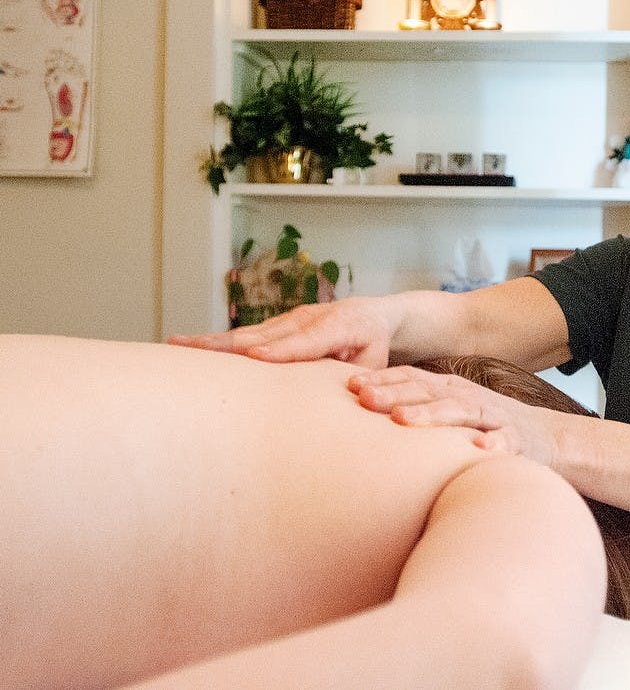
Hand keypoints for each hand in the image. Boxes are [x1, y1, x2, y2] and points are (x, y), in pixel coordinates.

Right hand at [168, 298, 393, 367]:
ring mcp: (287, 320)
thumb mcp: (376, 361)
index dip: (281, 349)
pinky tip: (189, 350)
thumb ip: (362, 374)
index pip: (306, 340)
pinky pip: (245, 336)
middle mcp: (306, 318)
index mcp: (337, 326)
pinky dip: (218, 344)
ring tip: (176, 345)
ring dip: (212, 341)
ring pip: (247, 333)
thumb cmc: (374, 346)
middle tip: (192, 348)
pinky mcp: (276, 327)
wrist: (371, 316)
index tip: (254, 356)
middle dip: (228, 343)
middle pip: (263, 333)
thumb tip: (352, 391)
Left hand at [348, 366, 560, 465]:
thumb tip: (363, 409)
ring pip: (461, 412)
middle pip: (428, 392)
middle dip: (395, 394)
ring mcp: (493, 417)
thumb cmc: (483, 427)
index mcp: (449, 390)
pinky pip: (506, 441)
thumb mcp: (449, 411)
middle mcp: (468, 398)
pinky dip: (495, 443)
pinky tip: (481, 448)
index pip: (412, 379)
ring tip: (403, 419)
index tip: (351, 385)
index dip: (383, 380)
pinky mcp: (518, 440)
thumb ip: (415, 407)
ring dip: (432, 414)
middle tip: (364, 399)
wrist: (545, 437)